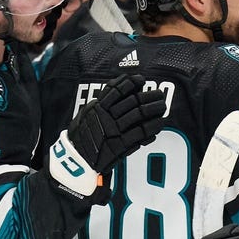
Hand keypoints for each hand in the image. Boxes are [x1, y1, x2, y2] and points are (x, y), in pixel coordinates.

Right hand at [46, 74, 165, 197]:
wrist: (76, 158)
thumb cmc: (81, 135)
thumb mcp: (86, 113)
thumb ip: (100, 103)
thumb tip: (116, 92)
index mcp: (98, 107)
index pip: (117, 89)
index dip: (131, 82)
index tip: (141, 80)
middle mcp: (107, 116)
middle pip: (133, 100)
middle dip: (149, 96)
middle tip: (159, 95)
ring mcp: (115, 130)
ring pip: (140, 114)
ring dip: (154, 109)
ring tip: (163, 106)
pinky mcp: (121, 145)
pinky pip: (141, 133)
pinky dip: (152, 127)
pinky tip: (159, 123)